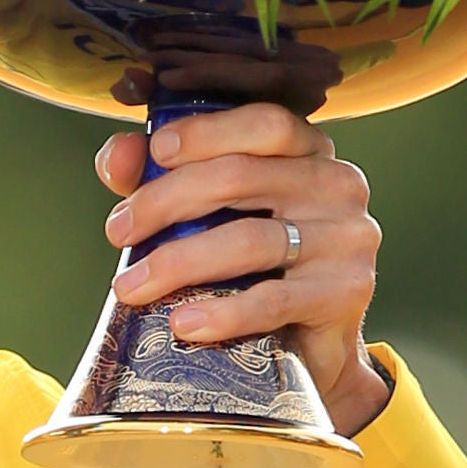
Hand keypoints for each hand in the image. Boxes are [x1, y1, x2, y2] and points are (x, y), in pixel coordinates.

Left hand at [92, 104, 388, 435]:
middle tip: (118, 231)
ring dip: (178, 262)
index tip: (156, 152)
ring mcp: (348, 238)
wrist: (311, 344)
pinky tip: (183, 322)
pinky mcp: (346, 292)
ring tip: (131, 287)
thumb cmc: (253, 264)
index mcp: (309, 151)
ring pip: (250, 239)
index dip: (207, 132)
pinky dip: (222, 312)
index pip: (264, 123)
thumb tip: (118, 158)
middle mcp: (338, 184)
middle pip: (241, 176)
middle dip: (166, 201)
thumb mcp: (209, 210)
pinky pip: (274, 299)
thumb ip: (159, 174)